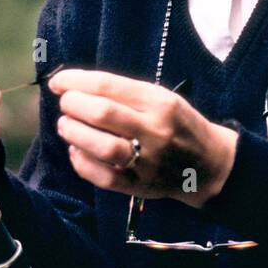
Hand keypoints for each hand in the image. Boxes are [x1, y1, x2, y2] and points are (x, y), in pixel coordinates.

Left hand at [49, 68, 237, 207]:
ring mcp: (149, 161)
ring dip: (74, 132)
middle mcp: (155, 130)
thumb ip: (126, 94)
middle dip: (73, 104)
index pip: (109, 86)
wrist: (209, 165)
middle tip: (65, 103)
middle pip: (103, 113)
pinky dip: (82, 162)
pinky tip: (76, 151)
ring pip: (102, 146)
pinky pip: (104, 176)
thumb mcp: (162, 99)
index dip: (76, 81)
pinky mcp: (141, 186)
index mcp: (161, 102)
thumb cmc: (179, 125)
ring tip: (65, 125)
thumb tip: (77, 86)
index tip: (58, 82)